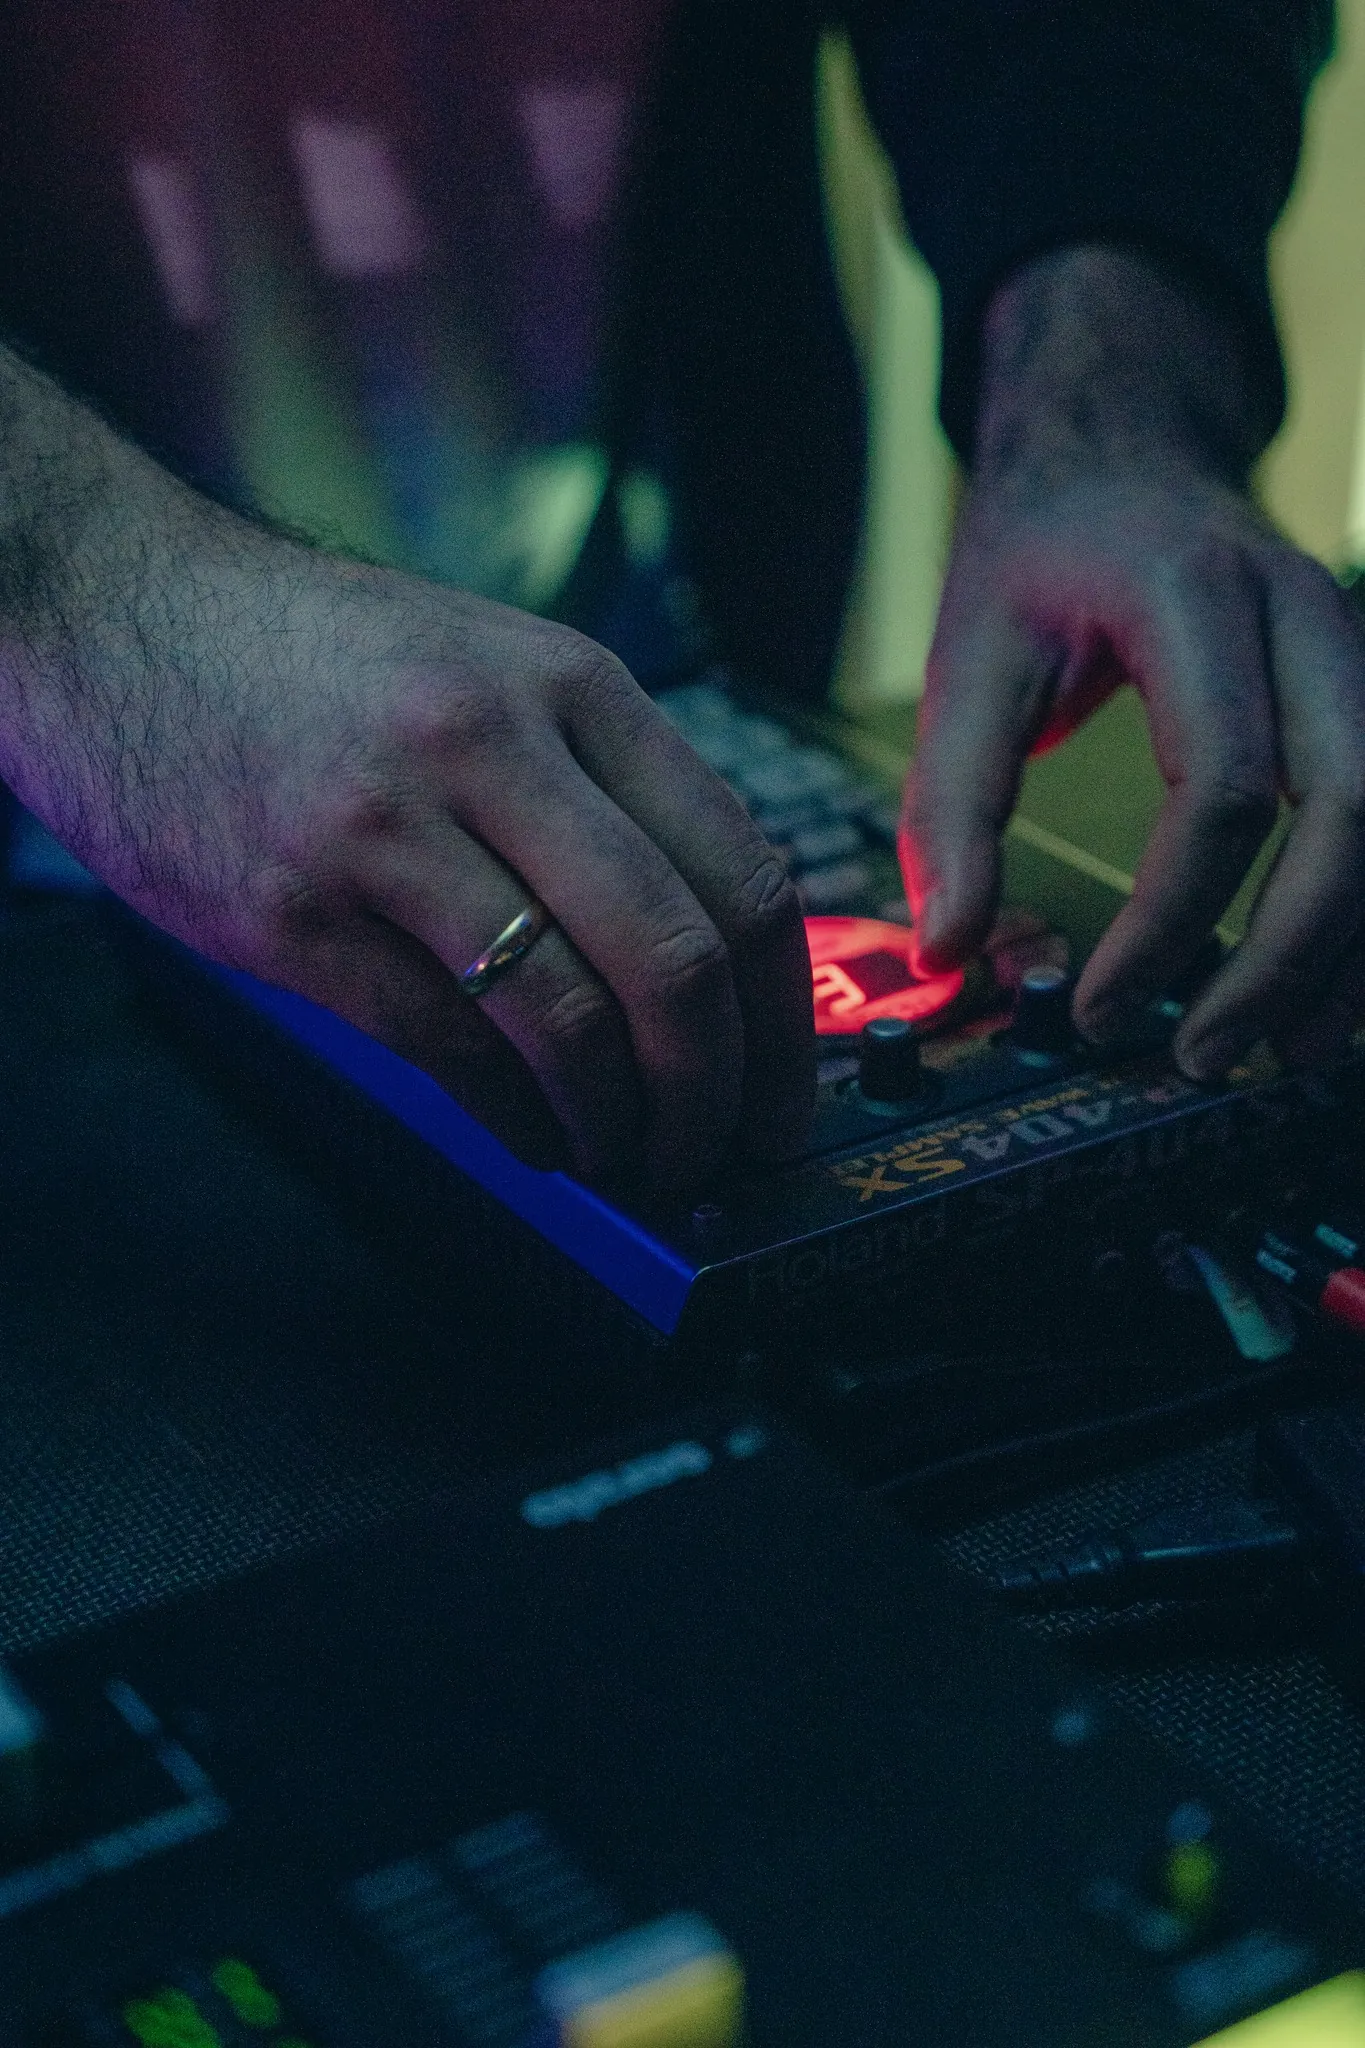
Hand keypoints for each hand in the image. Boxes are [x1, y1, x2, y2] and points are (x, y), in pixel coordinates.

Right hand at [0, 353, 813, 1191]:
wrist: (117, 614)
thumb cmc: (318, 659)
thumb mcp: (493, 668)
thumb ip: (601, 789)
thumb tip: (703, 959)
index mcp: (572, 686)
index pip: (739, 871)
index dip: (782, 1015)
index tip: (782, 1087)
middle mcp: (492, 747)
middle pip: (673, 961)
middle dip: (715, 1094)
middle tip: (715, 1154)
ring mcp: (388, 831)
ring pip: (568, 1022)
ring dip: (617, 1125)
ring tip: (622, 1156)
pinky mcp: (295, 914)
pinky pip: (450, 1053)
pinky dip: (517, 1123)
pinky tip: (533, 1136)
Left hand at [904, 246, 1364, 1078]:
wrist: (1123, 446)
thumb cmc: (1042, 551)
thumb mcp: (968, 654)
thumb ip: (955, 802)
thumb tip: (949, 950)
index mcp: (1197, 599)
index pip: (1223, 789)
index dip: (1169, 920)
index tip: (1103, 1008)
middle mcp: (1307, 618)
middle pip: (1353, 810)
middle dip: (1286, 956)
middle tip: (1206, 1056)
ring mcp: (1356, 649)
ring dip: (1352, 952)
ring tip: (1281, 1050)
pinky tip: (1329, 989)